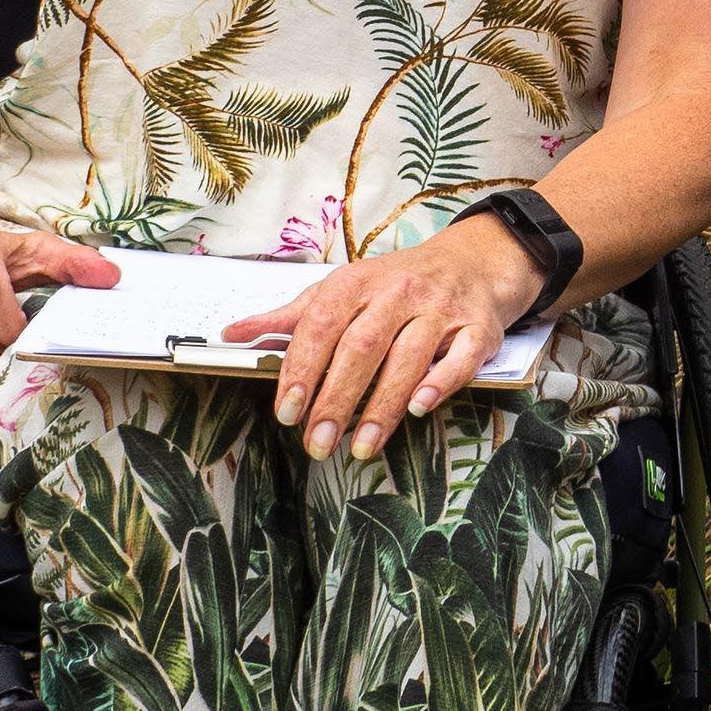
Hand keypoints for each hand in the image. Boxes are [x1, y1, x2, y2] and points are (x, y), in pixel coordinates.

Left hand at [225, 220, 545, 461]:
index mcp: (358, 281)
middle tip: (316, 443)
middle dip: (336, 400)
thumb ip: (290, 317)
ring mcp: (440, 309)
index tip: (287, 411)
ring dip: (381, 407)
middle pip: (361, 348)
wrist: (470, 263)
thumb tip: (233, 334)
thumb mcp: (341, 290)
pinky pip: (460, 358)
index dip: (302, 370)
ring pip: (408, 359)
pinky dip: (440, 383)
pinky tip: (418, 409)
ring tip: (358, 447)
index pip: (321, 326)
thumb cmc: (395, 285)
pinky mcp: (477, 328)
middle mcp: (399, 292)